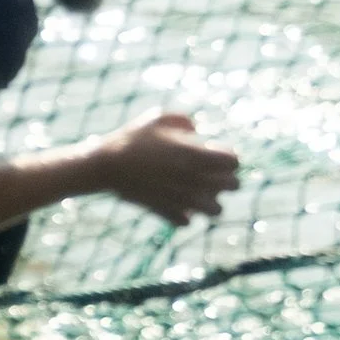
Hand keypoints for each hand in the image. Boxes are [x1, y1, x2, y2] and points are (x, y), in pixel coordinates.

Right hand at [96, 110, 239, 225]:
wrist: (106, 165)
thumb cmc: (132, 137)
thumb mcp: (158, 118)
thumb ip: (183, 121)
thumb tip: (195, 130)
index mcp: (194, 154)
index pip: (233, 162)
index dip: (229, 157)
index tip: (216, 153)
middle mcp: (194, 179)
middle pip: (233, 185)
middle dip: (226, 178)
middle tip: (212, 173)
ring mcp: (181, 199)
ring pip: (216, 211)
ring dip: (211, 201)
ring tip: (199, 192)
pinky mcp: (166, 212)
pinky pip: (187, 221)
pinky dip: (185, 214)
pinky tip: (175, 203)